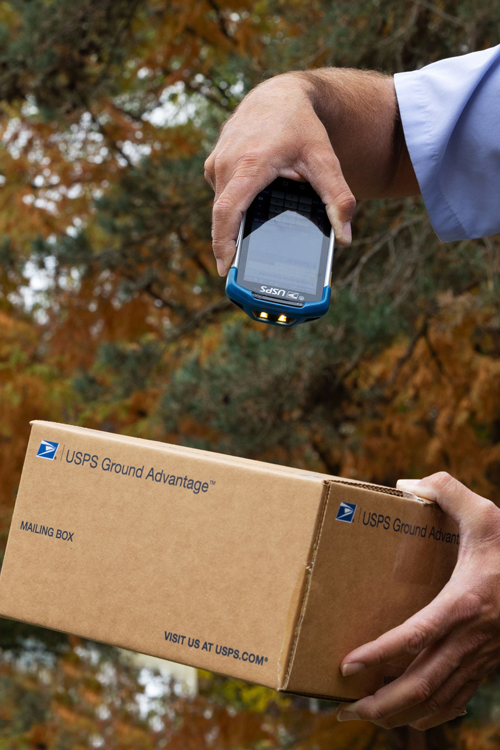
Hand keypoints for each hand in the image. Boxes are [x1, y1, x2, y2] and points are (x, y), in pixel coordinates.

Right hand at [204, 73, 355, 275]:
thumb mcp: (325, 160)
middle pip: (222, 216)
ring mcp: (216, 163)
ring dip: (233, 225)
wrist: (280, 95)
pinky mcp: (214, 164)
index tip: (225, 268)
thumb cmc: (301, 126)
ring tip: (248, 243)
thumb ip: (338, 198)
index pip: (227, 212)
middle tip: (241, 270)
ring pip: (221, 206)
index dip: (223, 244)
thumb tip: (345, 236)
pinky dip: (233, 208)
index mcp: (249, 164)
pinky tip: (250, 212)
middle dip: (229, 244)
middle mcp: (226, 163)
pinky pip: (221, 195)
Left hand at [337, 472, 499, 729]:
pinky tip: (413, 716)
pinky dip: (433, 714)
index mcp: (464, 603)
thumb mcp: (485, 512)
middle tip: (347, 710)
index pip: (416, 637)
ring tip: (366, 716)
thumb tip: (404, 484)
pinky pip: (458, 699)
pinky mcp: (487, 664)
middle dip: (383, 704)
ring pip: (439, 700)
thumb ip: (447, 491)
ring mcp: (480, 656)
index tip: (348, 666)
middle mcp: (471, 638)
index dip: (381, 655)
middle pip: (424, 684)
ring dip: (401, 715)